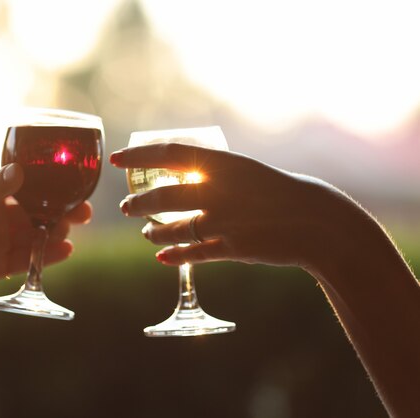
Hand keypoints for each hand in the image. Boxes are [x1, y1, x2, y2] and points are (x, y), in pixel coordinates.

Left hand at [0, 163, 91, 304]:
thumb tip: (20, 171)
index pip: (26, 189)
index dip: (50, 189)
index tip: (72, 187)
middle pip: (37, 214)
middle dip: (60, 213)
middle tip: (82, 213)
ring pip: (36, 237)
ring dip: (55, 235)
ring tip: (70, 233)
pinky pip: (27, 260)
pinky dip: (46, 257)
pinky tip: (64, 252)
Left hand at [110, 143, 365, 272]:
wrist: (316, 220)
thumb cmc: (280, 190)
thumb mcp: (246, 172)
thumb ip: (214, 176)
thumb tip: (182, 177)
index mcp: (223, 163)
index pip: (168, 154)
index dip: (138, 156)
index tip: (116, 160)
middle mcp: (218, 191)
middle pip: (163, 196)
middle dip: (138, 203)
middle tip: (127, 206)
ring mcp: (224, 221)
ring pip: (173, 229)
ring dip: (153, 232)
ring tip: (147, 233)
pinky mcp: (232, 248)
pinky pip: (194, 254)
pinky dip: (176, 256)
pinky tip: (163, 257)